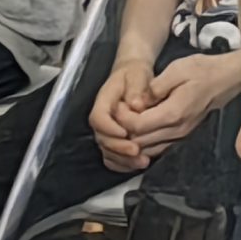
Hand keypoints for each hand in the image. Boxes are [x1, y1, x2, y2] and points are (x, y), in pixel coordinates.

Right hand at [88, 55, 157, 171]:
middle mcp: (102, 119)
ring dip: (123, 159)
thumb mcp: (137, 74)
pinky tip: (137, 165)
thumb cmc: (135, 75)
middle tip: (137, 151)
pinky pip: (113, 157)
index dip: (109, 127)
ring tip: (142, 162)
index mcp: (103, 102)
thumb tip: (137, 105)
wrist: (134, 78)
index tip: (125, 132)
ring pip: (108, 151)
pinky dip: (123, 164)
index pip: (98, 118)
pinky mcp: (114, 139)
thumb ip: (137, 88)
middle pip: (102, 139)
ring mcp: (107, 131)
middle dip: (119, 148)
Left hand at [114, 53, 240, 161]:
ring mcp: (181, 136)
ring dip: (132, 139)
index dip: (122, 118)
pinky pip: (156, 148)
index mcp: (174, 113)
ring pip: (146, 149)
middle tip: (120, 112)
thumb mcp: (177, 69)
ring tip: (128, 120)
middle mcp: (177, 130)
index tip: (119, 104)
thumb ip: (155, 87)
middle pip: (138, 142)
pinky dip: (143, 142)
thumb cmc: (203, 70)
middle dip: (124, 130)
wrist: (227, 78)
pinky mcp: (182, 137)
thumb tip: (137, 102)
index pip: (136, 126)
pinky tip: (140, 127)